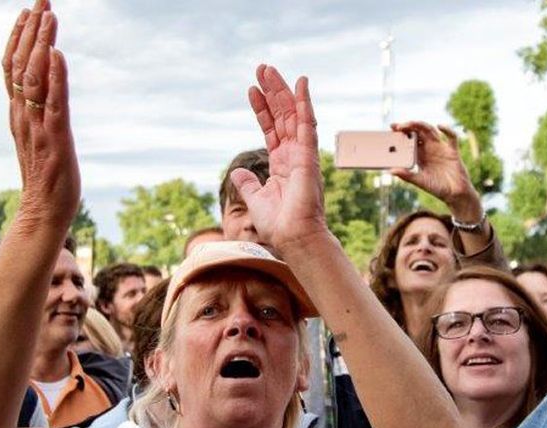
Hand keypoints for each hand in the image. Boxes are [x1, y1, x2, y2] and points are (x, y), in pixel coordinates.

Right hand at [2, 0, 80, 224]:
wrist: (43, 215)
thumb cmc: (46, 179)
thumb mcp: (39, 137)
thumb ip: (37, 112)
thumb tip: (43, 87)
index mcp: (19, 115)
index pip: (12, 69)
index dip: (18, 38)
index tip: (26, 11)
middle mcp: (23, 116)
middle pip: (21, 65)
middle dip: (31, 30)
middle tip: (40, 0)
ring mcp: (38, 127)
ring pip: (34, 78)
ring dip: (41, 44)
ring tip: (49, 15)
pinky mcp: (55, 139)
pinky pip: (54, 104)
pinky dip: (56, 77)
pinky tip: (59, 54)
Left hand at [230, 65, 326, 251]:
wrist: (293, 238)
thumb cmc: (279, 224)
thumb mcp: (256, 199)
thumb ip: (248, 183)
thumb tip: (236, 172)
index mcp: (282, 163)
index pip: (271, 129)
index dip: (261, 109)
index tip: (251, 90)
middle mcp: (294, 154)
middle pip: (282, 115)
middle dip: (272, 91)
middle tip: (261, 69)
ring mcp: (303, 153)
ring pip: (293, 114)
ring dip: (283, 91)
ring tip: (269, 70)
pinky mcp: (309, 156)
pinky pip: (308, 124)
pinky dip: (305, 103)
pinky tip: (302, 83)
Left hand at [389, 121, 481, 218]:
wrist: (454, 194)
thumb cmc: (436, 188)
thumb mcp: (419, 181)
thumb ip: (407, 175)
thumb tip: (390, 171)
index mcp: (420, 155)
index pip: (409, 140)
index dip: (402, 133)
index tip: (392, 128)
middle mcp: (429, 149)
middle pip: (418, 132)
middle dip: (409, 126)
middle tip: (397, 126)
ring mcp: (441, 148)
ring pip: (431, 131)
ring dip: (421, 125)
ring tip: (411, 123)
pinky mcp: (453, 151)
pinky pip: (452, 137)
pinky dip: (448, 130)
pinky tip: (439, 126)